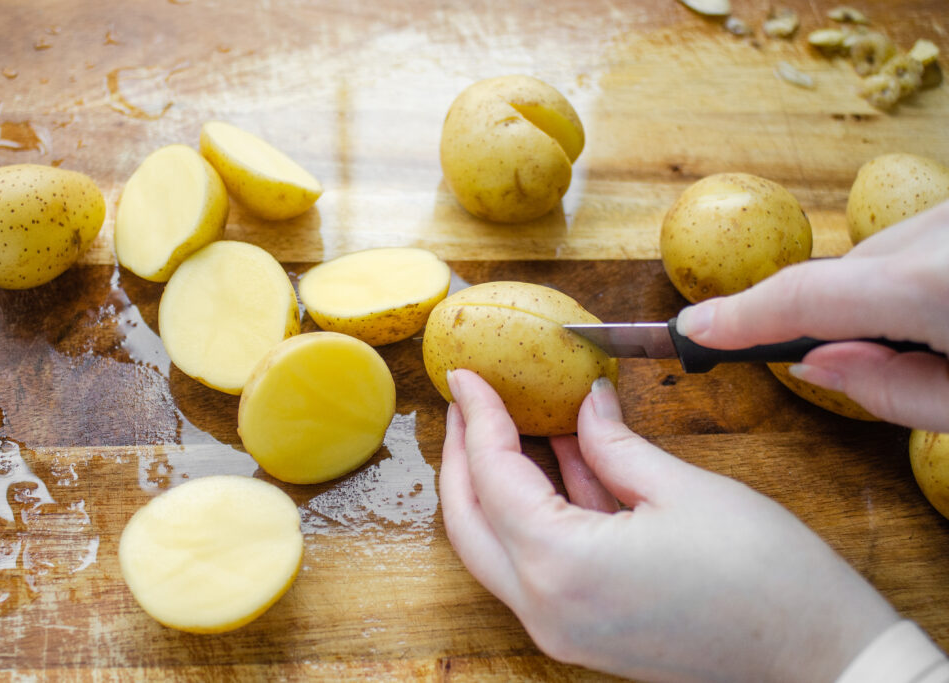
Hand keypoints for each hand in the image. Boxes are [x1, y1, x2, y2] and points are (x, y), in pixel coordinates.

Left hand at [440, 368, 897, 681]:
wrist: (821, 659)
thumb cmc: (765, 578)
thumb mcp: (681, 489)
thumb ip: (613, 442)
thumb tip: (584, 401)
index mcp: (562, 567)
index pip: (494, 476)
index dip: (479, 417)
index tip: (467, 375)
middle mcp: (546, 608)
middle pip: (470, 521)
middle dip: (462, 456)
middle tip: (467, 402)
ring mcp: (562, 628)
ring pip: (497, 547)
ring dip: (493, 485)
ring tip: (499, 425)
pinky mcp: (584, 632)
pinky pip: (538, 565)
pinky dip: (535, 514)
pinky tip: (554, 463)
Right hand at [676, 200, 948, 432]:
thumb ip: (895, 391)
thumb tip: (815, 365)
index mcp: (934, 284)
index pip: (803, 296)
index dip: (740, 316)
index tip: (695, 330)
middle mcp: (939, 230)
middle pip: (841, 272)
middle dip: (832, 319)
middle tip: (859, 366)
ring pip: (878, 254)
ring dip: (881, 295)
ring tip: (937, 339)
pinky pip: (916, 239)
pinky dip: (914, 274)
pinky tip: (946, 305)